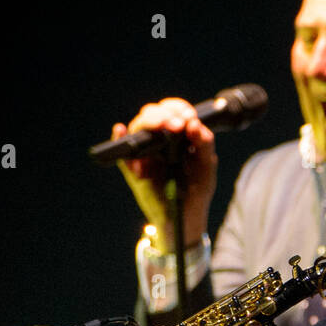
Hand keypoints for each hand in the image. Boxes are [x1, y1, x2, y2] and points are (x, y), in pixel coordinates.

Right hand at [110, 97, 217, 247]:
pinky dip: (119, 139)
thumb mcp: (206, 166)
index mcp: (177, 134)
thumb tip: (194, 124)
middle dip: (164, 115)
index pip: (173, 110)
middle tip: (177, 125)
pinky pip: (121, 152)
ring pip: (137, 128)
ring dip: (148, 124)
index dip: (178, 108)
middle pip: (152, 114)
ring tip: (162, 129)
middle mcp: (158, 139)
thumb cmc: (197, 189)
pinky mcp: (132, 168)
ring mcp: (144, 153)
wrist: (186, 217)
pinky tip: (121, 130)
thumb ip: (204, 144)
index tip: (188, 117)